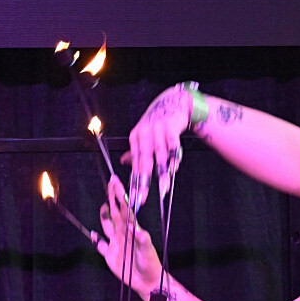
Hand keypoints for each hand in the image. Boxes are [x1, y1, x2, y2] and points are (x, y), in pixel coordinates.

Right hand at [96, 175, 163, 293]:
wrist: (147, 281)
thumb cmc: (151, 264)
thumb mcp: (147, 250)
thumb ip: (141, 238)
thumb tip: (132, 227)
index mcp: (132, 229)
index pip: (125, 208)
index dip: (120, 196)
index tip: (116, 183)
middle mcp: (123, 233)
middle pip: (115, 212)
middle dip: (112, 198)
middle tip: (110, 184)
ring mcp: (115, 243)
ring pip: (107, 225)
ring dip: (105, 215)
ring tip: (104, 205)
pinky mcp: (109, 254)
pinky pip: (100, 244)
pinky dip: (95, 239)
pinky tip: (93, 234)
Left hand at [122, 83, 195, 206]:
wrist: (173, 102)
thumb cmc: (158, 123)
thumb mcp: (144, 136)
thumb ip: (137, 151)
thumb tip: (125, 163)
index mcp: (135, 138)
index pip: (134, 164)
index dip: (134, 183)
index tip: (133, 199)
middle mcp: (144, 134)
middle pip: (143, 162)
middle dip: (143, 182)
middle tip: (142, 199)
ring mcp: (157, 130)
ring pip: (159, 156)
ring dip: (161, 174)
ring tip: (162, 190)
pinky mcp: (170, 127)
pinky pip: (172, 145)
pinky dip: (174, 158)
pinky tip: (174, 169)